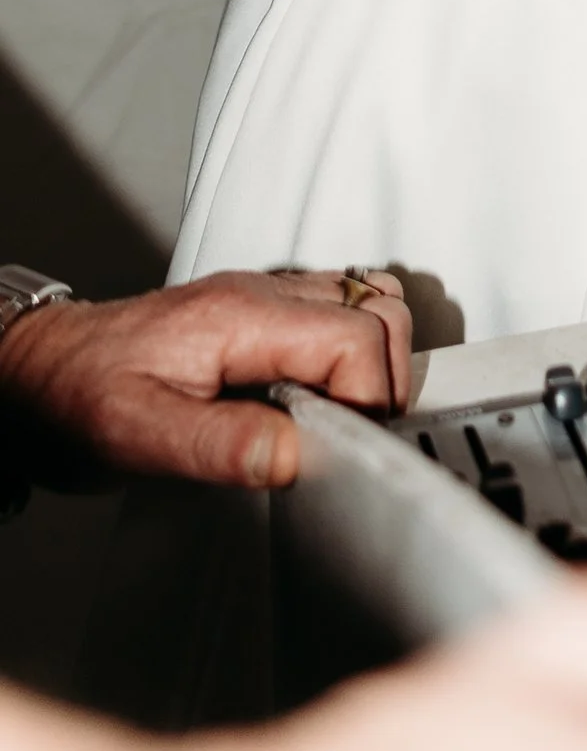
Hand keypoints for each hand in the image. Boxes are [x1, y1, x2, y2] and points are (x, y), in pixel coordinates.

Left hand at [0, 268, 410, 489]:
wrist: (38, 372)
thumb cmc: (77, 398)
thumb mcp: (139, 436)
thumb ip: (221, 445)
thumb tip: (294, 455)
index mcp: (243, 316)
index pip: (355, 337)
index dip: (370, 398)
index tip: (355, 450)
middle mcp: (261, 295)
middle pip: (378, 310)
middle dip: (385, 380)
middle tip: (356, 442)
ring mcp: (263, 297)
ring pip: (366, 299)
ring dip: (375, 359)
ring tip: (343, 421)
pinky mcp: (259, 312)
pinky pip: (337, 309)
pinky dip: (353, 348)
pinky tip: (321, 397)